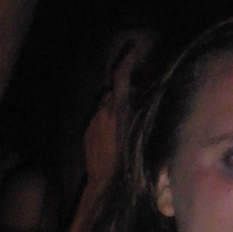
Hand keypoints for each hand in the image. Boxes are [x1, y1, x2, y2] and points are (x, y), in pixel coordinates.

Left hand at [82, 42, 136, 186]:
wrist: (104, 182)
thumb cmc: (128, 164)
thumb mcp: (142, 137)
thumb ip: (143, 114)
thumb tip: (145, 101)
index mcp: (119, 110)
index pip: (120, 77)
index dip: (126, 60)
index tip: (132, 48)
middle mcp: (103, 110)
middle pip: (114, 90)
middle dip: (125, 90)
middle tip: (139, 96)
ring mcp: (93, 120)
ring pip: (105, 105)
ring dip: (115, 107)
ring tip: (127, 120)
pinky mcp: (87, 130)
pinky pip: (98, 118)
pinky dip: (107, 119)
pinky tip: (116, 135)